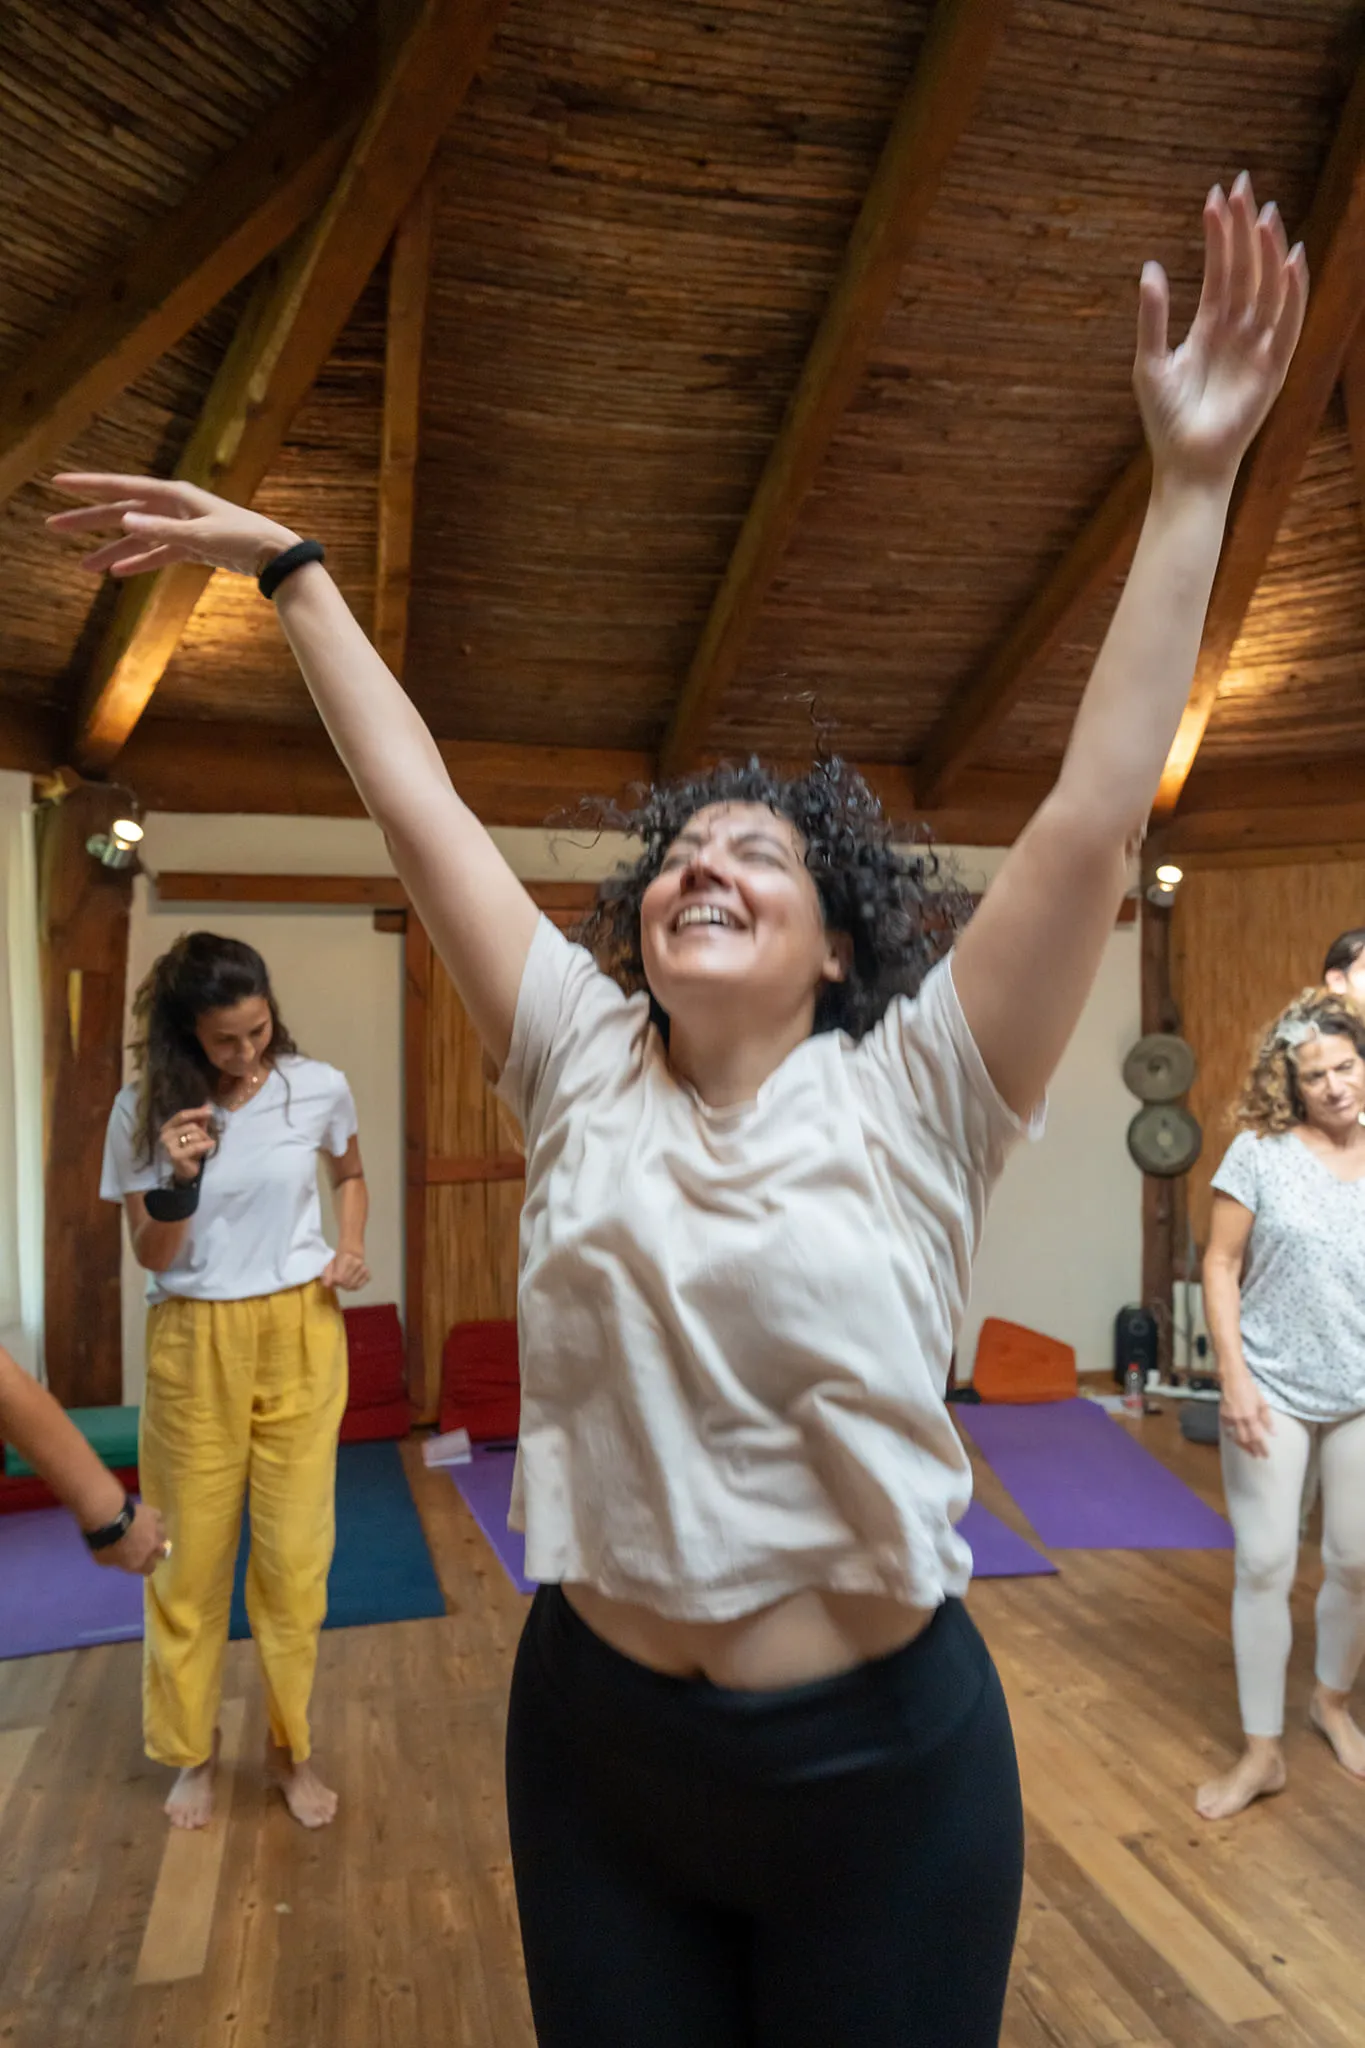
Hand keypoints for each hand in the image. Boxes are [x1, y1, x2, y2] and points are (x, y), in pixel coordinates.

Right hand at [46, 474, 301, 580]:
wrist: (275, 555)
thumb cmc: (243, 538)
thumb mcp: (200, 536)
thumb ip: (161, 530)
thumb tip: (125, 519)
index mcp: (174, 495)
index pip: (122, 487)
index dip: (89, 486)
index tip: (59, 482)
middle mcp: (174, 507)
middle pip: (122, 512)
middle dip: (89, 520)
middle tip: (55, 526)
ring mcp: (181, 526)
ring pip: (136, 537)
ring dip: (111, 550)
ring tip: (83, 565)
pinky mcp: (190, 546)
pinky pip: (156, 553)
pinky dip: (138, 561)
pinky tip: (118, 571)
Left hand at [94, 1501, 168, 1576]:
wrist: (110, 1519)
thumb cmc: (104, 1543)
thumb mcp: (105, 1560)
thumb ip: (117, 1560)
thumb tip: (119, 1558)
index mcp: (139, 1562)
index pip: (149, 1569)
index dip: (145, 1566)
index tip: (139, 1563)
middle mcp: (152, 1548)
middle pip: (162, 1552)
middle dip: (155, 1550)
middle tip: (146, 1546)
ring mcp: (155, 1531)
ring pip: (163, 1534)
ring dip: (156, 1534)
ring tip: (148, 1531)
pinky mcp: (154, 1514)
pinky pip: (159, 1518)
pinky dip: (154, 1519)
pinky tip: (147, 1517)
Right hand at [158, 1105, 216, 1182]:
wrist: (185, 1171)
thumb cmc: (189, 1150)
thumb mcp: (195, 1133)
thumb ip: (199, 1120)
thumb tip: (207, 1105)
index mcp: (167, 1127)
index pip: (181, 1115)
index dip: (196, 1112)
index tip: (209, 1111)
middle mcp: (165, 1135)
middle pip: (191, 1125)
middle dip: (203, 1132)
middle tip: (206, 1139)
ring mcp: (168, 1146)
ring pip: (194, 1135)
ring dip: (204, 1140)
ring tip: (202, 1148)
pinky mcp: (175, 1155)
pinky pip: (195, 1145)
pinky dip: (205, 1145)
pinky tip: (211, 1144)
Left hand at [323, 1248, 369, 1291]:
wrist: (352, 1249)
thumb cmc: (339, 1256)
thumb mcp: (330, 1263)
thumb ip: (327, 1274)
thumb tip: (327, 1285)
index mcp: (346, 1258)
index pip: (339, 1278)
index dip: (334, 1281)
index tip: (333, 1278)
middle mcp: (356, 1263)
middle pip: (346, 1283)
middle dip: (341, 1284)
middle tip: (339, 1280)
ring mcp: (363, 1268)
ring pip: (353, 1286)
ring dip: (347, 1286)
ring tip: (345, 1281)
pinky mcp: (367, 1273)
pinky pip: (359, 1285)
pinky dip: (354, 1286)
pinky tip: (351, 1281)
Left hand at [1133, 172, 1306, 488]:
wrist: (1186, 462)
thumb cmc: (1166, 419)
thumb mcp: (1150, 363)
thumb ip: (1152, 317)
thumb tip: (1150, 267)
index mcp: (1209, 325)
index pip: (1219, 268)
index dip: (1219, 233)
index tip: (1216, 195)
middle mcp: (1238, 329)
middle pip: (1246, 268)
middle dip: (1245, 228)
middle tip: (1244, 185)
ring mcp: (1258, 345)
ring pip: (1269, 287)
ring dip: (1269, 251)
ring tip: (1266, 214)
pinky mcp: (1273, 366)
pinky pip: (1288, 322)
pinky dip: (1292, 292)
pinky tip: (1290, 260)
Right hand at [1219, 1372, 1274, 1458]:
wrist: (1232, 1378)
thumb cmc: (1249, 1387)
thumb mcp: (1262, 1402)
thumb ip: (1267, 1419)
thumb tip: (1273, 1433)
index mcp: (1250, 1416)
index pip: (1257, 1437)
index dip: (1262, 1448)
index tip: (1266, 1455)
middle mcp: (1239, 1419)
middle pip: (1245, 1440)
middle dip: (1252, 1450)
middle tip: (1258, 1456)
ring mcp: (1229, 1418)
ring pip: (1234, 1437)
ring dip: (1242, 1446)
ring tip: (1249, 1451)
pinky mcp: (1222, 1415)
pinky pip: (1227, 1430)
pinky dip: (1233, 1436)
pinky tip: (1237, 1439)